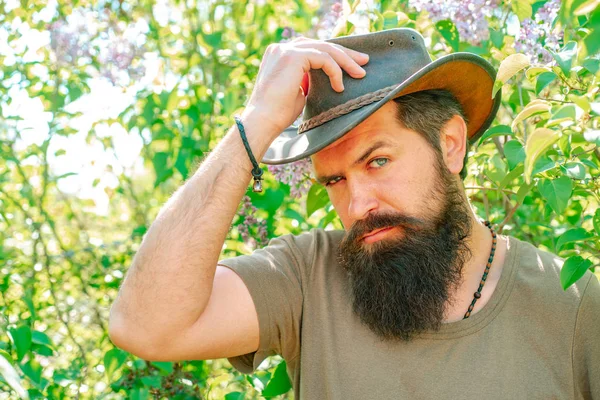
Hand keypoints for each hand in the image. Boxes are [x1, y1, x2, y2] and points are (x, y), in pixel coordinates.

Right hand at [242, 36, 368, 135]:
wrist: (263, 121)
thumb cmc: (278, 113)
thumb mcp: (298, 91)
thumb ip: (308, 79)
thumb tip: (327, 77)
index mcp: (280, 54)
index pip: (312, 48)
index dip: (334, 55)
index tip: (352, 65)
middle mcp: (281, 47)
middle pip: (321, 44)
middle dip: (345, 54)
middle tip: (363, 62)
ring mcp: (286, 49)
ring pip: (325, 49)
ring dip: (345, 61)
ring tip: (360, 74)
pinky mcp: (293, 56)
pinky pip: (323, 58)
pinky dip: (335, 71)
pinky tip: (339, 86)